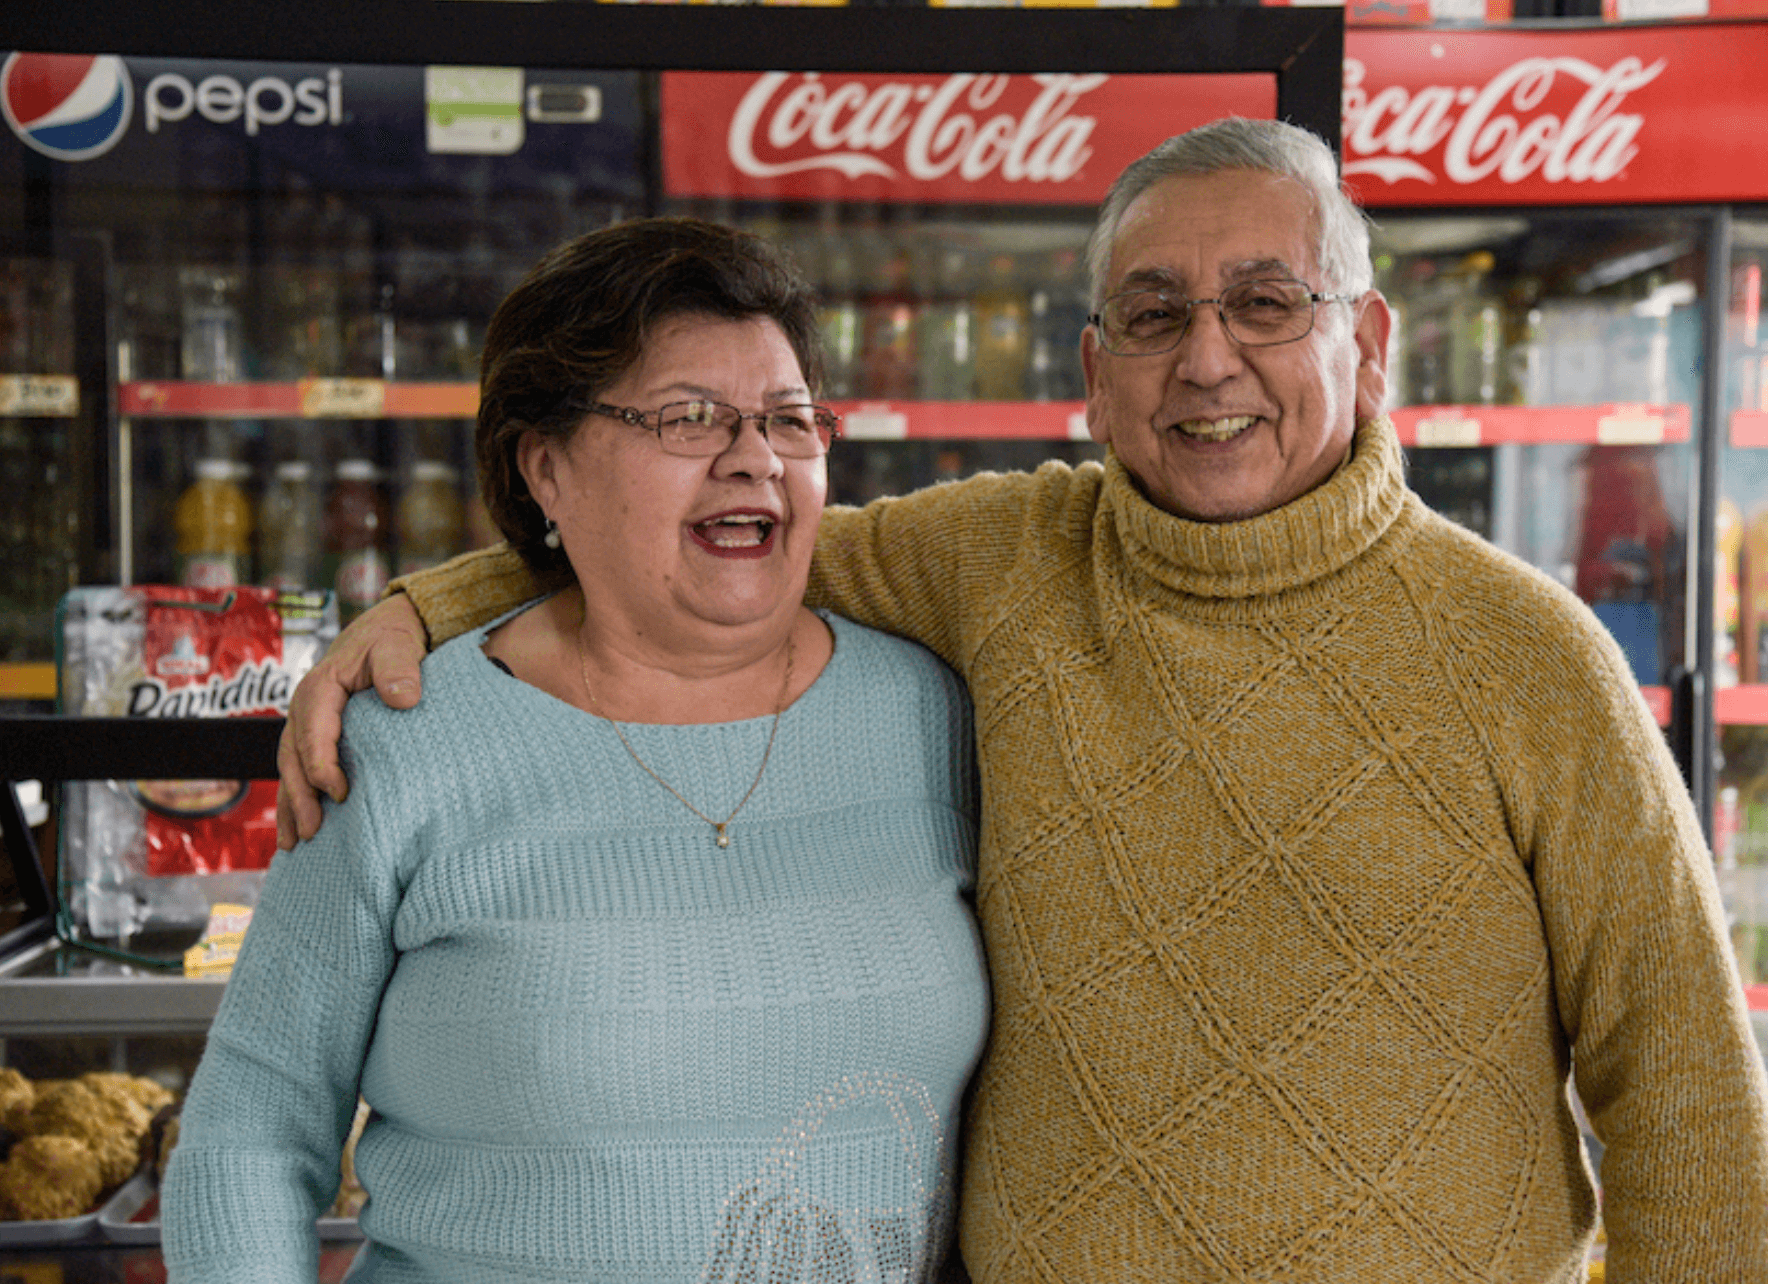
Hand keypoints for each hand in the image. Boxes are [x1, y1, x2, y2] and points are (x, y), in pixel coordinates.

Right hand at [276, 594, 427, 848]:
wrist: (386, 633)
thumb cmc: (392, 641)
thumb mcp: (397, 646)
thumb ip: (399, 669)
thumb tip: (404, 698)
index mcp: (320, 689)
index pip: (313, 733)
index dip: (322, 766)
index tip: (341, 793)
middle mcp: (305, 710)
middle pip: (294, 758)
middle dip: (300, 797)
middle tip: (313, 832)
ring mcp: (306, 725)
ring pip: (291, 770)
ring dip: (292, 806)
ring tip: (294, 844)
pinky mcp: (315, 737)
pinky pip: (300, 771)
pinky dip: (296, 799)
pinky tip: (296, 829)